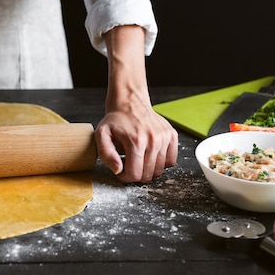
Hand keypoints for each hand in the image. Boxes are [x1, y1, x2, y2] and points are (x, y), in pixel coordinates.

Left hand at [97, 24, 177, 182]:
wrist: (129, 96)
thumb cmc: (113, 117)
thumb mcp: (101, 134)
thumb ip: (106, 154)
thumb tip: (117, 169)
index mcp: (137, 141)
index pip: (135, 176)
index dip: (125, 178)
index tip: (120, 169)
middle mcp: (154, 140)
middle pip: (149, 175)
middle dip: (136, 174)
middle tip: (127, 162)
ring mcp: (165, 137)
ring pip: (162, 169)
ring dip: (149, 167)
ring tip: (136, 155)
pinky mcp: (172, 134)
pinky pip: (172, 159)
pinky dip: (162, 160)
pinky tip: (150, 152)